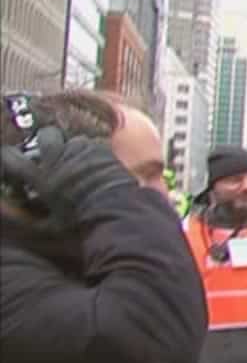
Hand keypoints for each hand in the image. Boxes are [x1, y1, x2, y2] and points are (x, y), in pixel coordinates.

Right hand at [1, 133, 134, 223]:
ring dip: (73, 149)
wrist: (119, 214)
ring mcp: (84, 152)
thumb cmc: (80, 226)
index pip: (11, 158)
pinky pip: (94, 145)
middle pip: (46, 135)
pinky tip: (96, 166)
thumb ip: (25, 217)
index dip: (7, 156)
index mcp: (41, 178)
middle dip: (47, 140)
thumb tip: (6, 209)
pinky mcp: (105, 151)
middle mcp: (59, 159)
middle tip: (51, 153)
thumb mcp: (46, 227)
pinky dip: (92, 153)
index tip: (8, 158)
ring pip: (73, 139)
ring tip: (77, 162)